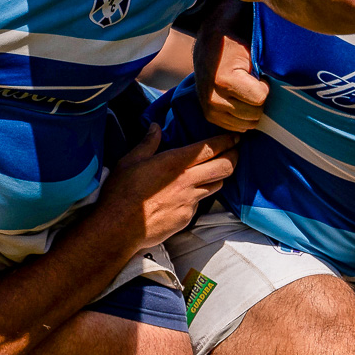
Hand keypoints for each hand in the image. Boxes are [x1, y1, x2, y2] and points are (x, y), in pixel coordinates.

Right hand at [95, 126, 238, 250]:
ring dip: (219, 176)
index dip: (227, 141)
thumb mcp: (130, 161)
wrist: (119, 227)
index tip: (234, 137)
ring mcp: (190, 201)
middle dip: (234, 157)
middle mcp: (188, 181)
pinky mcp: (187, 217)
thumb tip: (155, 127)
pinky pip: (200, 203)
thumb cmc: (121, 193)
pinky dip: (199, 196)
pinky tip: (189, 194)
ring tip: (215, 171)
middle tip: (234, 152)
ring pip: (217, 185)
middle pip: (225, 167)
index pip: (211, 148)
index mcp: (175, 163)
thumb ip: (148, 142)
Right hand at [196, 25, 266, 132]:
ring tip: (246, 93)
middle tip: (254, 86)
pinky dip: (242, 117)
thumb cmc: (234, 49)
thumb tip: (286, 90)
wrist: (208, 48)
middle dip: (259, 101)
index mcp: (225, 81)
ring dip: (251, 111)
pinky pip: (236, 127)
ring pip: (246, 124)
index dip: (264, 88)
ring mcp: (210, 110)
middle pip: (253, 115)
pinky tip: (240, 101)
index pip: (259, 99)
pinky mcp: (209, 116)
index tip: (260, 78)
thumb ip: (265, 73)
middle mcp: (215, 99)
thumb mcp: (251, 54)